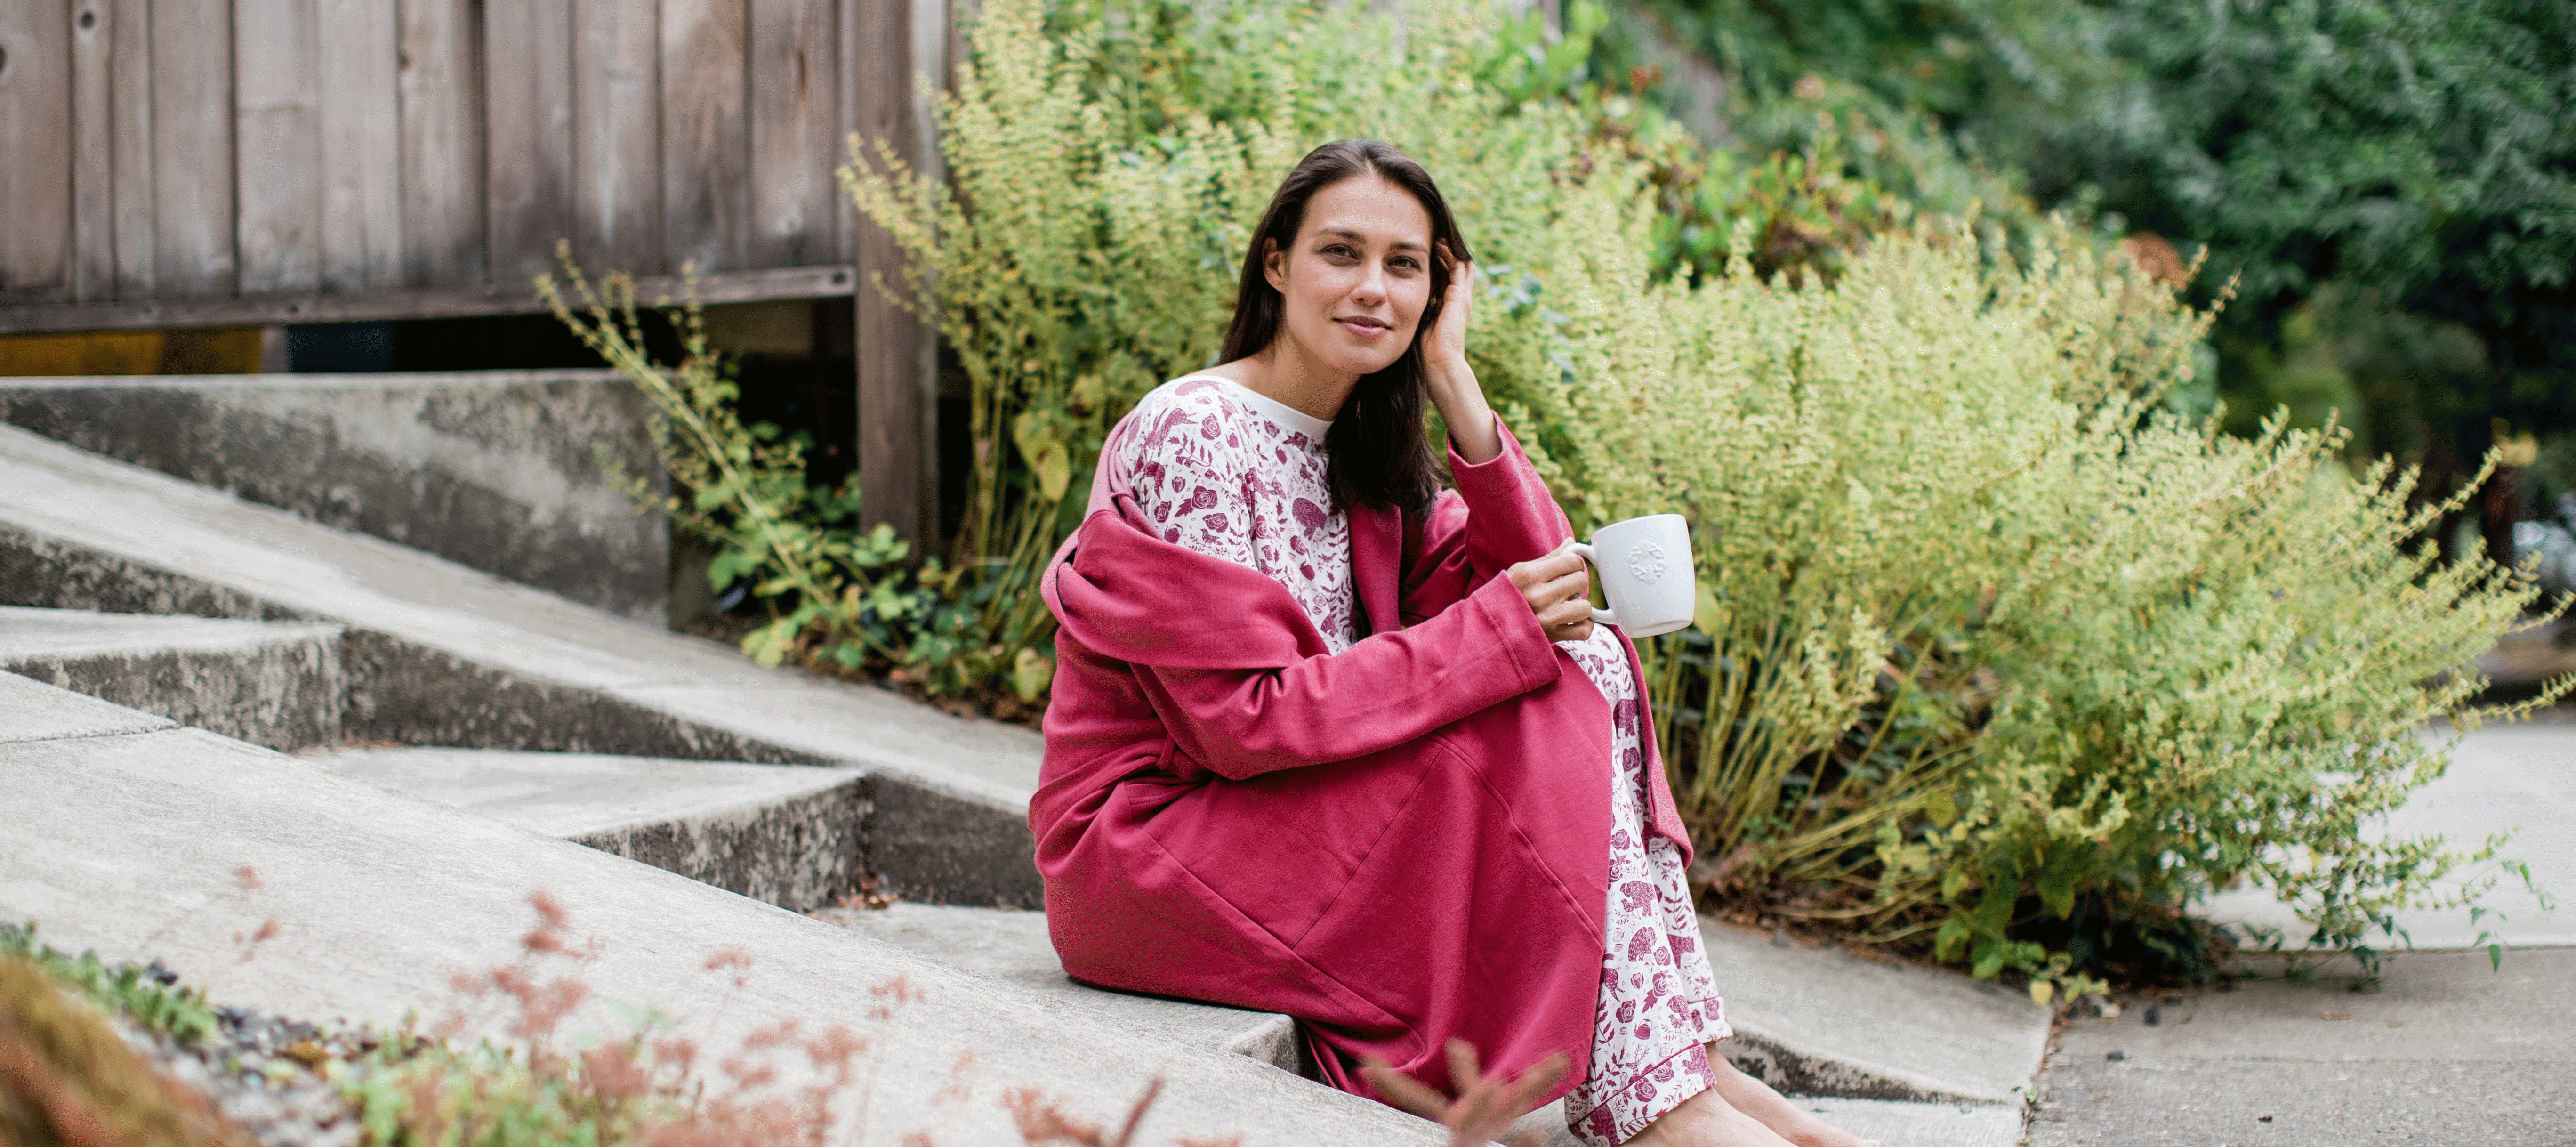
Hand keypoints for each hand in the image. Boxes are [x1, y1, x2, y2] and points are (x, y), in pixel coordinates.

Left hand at [1421, 241, 1472, 376]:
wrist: (1440, 363)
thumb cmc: (1426, 350)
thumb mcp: (1418, 322)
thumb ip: (1414, 310)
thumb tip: (1394, 303)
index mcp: (1448, 307)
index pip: (1446, 279)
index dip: (1439, 265)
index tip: (1425, 253)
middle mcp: (1458, 300)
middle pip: (1456, 270)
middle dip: (1447, 254)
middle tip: (1435, 239)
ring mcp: (1462, 298)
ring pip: (1460, 266)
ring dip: (1450, 252)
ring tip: (1438, 238)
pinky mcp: (1459, 297)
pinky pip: (1458, 269)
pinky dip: (1450, 256)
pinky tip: (1440, 246)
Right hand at [1506, 541, 1594, 642]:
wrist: (1490, 628)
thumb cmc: (1506, 594)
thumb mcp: (1521, 571)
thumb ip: (1549, 558)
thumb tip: (1571, 543)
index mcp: (1529, 576)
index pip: (1571, 561)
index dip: (1574, 564)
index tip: (1568, 569)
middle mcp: (1539, 597)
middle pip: (1581, 581)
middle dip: (1577, 583)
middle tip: (1567, 588)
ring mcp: (1547, 619)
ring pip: (1586, 607)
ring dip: (1580, 606)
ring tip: (1568, 606)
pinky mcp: (1553, 637)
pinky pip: (1584, 630)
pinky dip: (1583, 626)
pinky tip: (1572, 621)